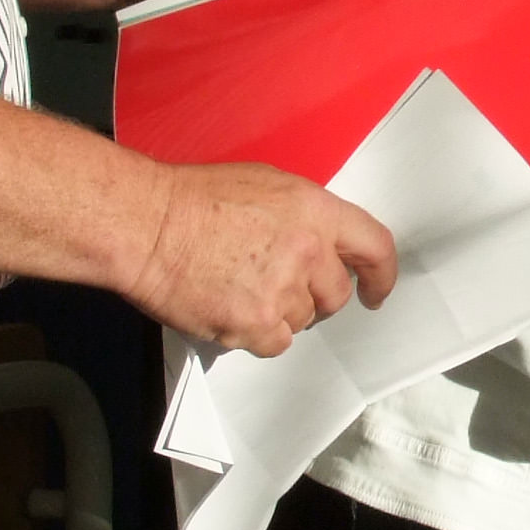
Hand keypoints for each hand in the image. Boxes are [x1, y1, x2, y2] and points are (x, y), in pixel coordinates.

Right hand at [128, 161, 398, 355]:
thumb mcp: (266, 186)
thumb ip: (304, 217)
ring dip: (279, 314)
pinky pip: (275, 343)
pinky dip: (256, 334)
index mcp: (315, 210)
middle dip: (316, 297)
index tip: (376, 291)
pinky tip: (230, 308)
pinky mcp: (254, 323)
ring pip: (302, 321)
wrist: (148, 224)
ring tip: (239, 287)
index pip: (374, 246)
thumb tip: (320, 243)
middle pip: (336, 295)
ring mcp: (282, 290)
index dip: (381, 275)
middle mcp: (308, 251)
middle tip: (280, 286)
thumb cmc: (195, 197)